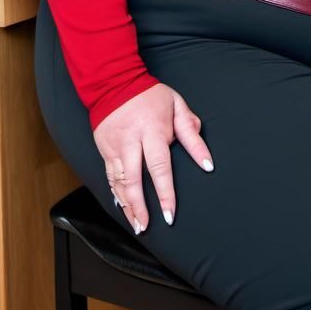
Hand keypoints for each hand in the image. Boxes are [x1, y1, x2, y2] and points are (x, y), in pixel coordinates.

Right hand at [93, 82, 213, 234]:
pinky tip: (123, 208)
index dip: (165, 193)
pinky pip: (110, 178)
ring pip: (119, 183)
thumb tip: (206, 159)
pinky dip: (116, 195)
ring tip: (137, 224)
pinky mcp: (104, 151)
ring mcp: (114, 148)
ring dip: (127, 206)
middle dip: (141, 206)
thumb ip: (191, 131)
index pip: (160, 167)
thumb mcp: (177, 106)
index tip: (170, 213)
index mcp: (152, 130)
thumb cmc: (151, 95)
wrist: (115, 82)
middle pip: (135, 181)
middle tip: (148, 226)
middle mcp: (131, 142)